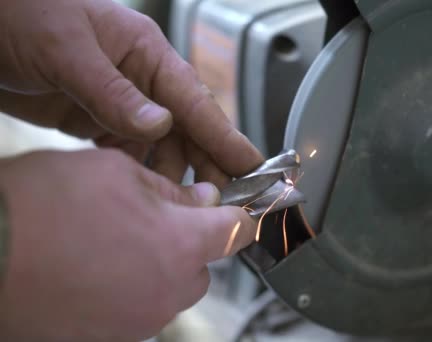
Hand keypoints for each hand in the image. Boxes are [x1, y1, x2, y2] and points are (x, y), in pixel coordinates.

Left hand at [0, 0, 262, 184]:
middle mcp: (140, 81)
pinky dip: (141, 174)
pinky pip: (130, 153)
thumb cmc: (22, 13)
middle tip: (226, 201)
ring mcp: (120, 103)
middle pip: (188, 129)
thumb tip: (158, 125)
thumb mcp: (67, 50)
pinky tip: (147, 193)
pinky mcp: (97, 121)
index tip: (252, 165)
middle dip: (208, 163)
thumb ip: (112, 91)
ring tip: (184, 206)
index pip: (196, 101)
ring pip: (161, 146)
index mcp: (145, 54)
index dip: (226, 136)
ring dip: (173, 175)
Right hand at [0, 149, 254, 340]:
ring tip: (113, 237)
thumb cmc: (41, 209)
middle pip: (204, 264)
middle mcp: (168, 291)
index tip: (232, 209)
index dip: (237, 215)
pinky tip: (96, 262)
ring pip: (170, 286)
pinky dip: (131, 284)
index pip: (237, 231)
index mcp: (181, 245)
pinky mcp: (109, 335)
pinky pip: (139, 305)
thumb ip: (170, 189)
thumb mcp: (115, 171)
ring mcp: (138, 319)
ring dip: (158, 262)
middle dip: (189, 239)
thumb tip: (200, 199)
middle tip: (151, 214)